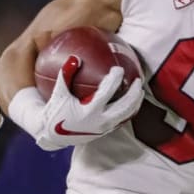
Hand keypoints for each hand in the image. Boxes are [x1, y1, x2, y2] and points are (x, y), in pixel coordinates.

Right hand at [11, 55, 144, 150]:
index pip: (107, 92)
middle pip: (124, 106)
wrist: (53, 137)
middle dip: (134, 92)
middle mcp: (99, 121)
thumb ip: (65, 75)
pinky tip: (133, 101)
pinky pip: (123, 120)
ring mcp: (104, 128)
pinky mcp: (106, 132)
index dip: (115, 79)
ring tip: (140, 90)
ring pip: (127, 115)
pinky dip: (130, 110)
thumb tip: (74, 57)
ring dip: (136, 102)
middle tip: (138, 79)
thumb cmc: (55, 112)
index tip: (119, 69)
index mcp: (88, 111)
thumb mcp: (58, 94)